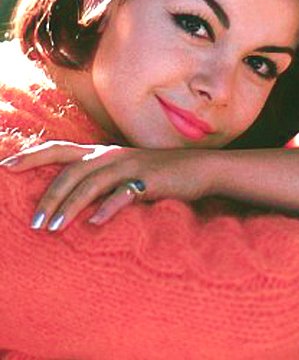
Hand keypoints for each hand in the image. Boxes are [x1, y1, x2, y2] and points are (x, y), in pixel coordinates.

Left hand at [0, 142, 216, 230]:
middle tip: (33, 223)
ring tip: (51, 228)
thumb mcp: (126, 171)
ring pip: (90, 184)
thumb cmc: (159, 173)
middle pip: (70, 171)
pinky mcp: (147, 180)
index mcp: (102, 152)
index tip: (6, 166)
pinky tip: (94, 223)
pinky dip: (107, 208)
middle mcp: (111, 156)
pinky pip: (123, 194)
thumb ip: (101, 179)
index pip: (59, 149)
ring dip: (69, 206)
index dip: (32, 156)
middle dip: (48, 196)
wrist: (199, 168)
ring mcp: (129, 166)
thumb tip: (74, 199)